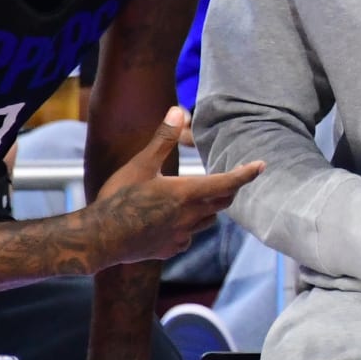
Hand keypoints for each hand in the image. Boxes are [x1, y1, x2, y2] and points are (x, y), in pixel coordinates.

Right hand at [86, 107, 262, 266]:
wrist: (99, 238)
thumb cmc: (119, 198)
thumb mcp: (141, 164)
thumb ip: (164, 138)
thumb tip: (178, 110)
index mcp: (187, 193)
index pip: (227, 183)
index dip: (245, 174)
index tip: (260, 166)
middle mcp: (190, 217)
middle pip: (222, 202)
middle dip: (230, 189)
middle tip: (234, 179)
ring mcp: (180, 236)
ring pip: (207, 220)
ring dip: (211, 208)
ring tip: (205, 198)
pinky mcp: (169, 249)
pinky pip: (188, 237)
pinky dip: (189, 227)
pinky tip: (176, 223)